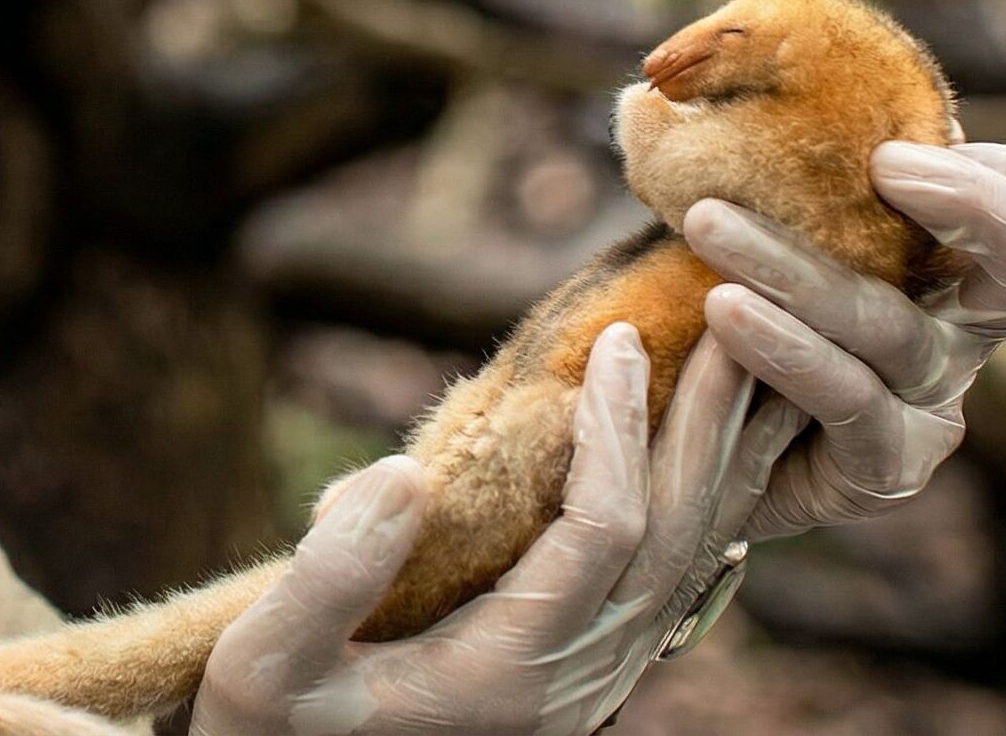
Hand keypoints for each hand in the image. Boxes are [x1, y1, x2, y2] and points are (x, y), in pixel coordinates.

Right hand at [191, 324, 800, 735]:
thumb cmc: (269, 731)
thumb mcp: (262, 664)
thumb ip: (329, 577)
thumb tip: (404, 471)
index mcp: (506, 674)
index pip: (601, 536)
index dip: (615, 432)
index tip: (615, 338)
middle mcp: (572, 684)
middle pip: (676, 539)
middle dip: (705, 422)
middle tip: (730, 312)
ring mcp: (589, 684)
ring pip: (689, 559)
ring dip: (719, 454)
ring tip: (743, 357)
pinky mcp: (584, 672)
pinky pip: (671, 576)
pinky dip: (702, 497)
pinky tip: (711, 448)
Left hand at [685, 140, 1005, 539]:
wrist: (698, 447)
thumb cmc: (735, 309)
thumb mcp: (765, 229)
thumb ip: (759, 163)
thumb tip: (650, 92)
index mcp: (962, 265)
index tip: (895, 148)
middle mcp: (968, 333)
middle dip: (979, 203)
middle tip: (880, 165)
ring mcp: (934, 405)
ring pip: (894, 325)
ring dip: (795, 266)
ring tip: (705, 222)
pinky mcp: (884, 468)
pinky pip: (847, 399)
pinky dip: (783, 348)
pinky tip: (723, 310)